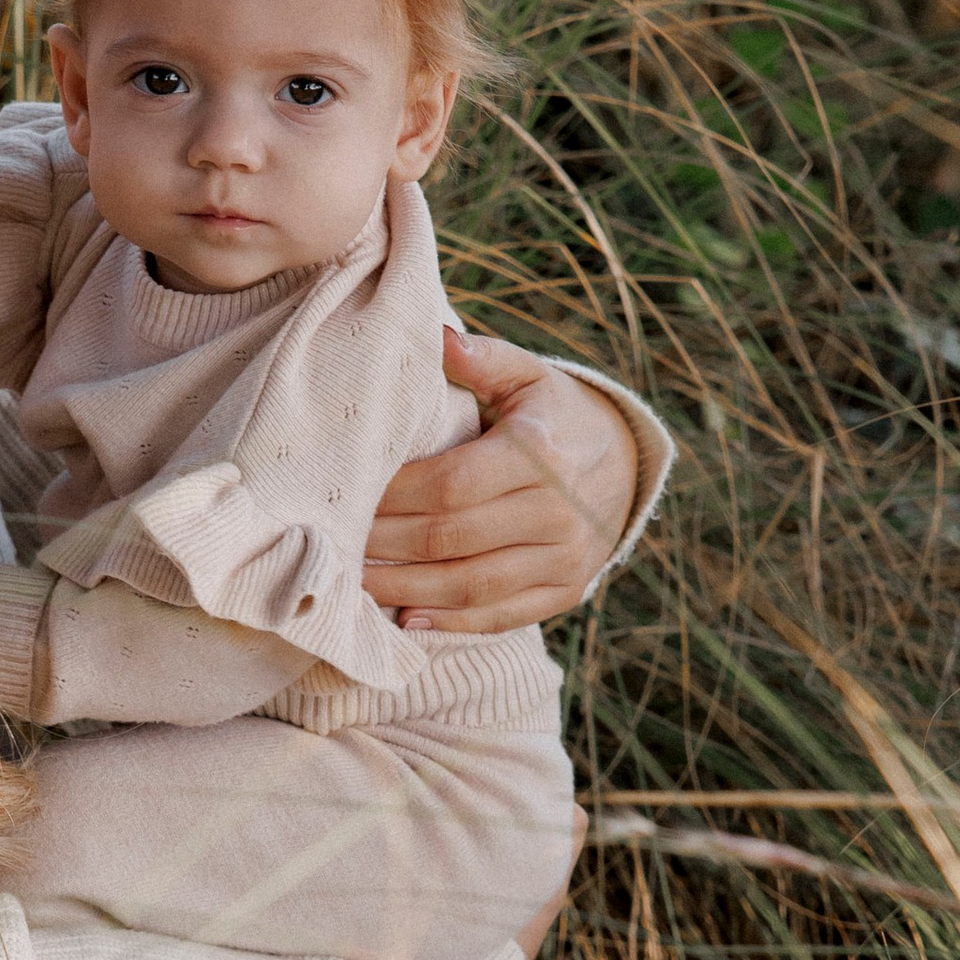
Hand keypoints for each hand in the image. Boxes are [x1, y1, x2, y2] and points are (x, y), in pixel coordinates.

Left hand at [363, 332, 643, 635]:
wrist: (626, 465)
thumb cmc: (555, 416)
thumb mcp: (527, 376)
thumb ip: (482, 359)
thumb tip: (435, 337)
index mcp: (539, 453)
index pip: (450, 485)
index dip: (393, 498)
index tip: (348, 497)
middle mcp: (556, 511)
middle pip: (450, 539)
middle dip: (385, 544)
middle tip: (333, 546)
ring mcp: (564, 558)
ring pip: (469, 585)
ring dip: (405, 589)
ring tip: (354, 584)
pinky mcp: (567, 591)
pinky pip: (500, 615)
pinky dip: (448, 622)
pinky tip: (404, 617)